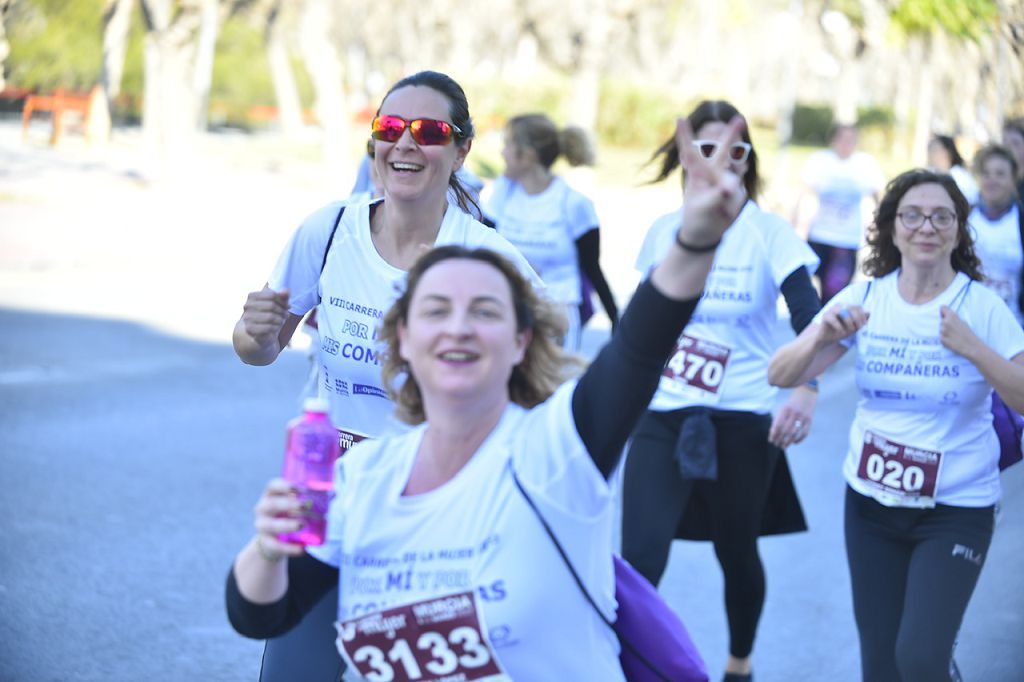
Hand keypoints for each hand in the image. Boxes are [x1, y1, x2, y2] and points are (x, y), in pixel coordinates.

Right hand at [241, 287, 290, 348]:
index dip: (283, 301)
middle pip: (271, 305)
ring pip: (270, 317)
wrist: (262, 332)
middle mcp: (247, 306)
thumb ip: (283, 296)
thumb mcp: (278, 304)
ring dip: (280, 320)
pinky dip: (276, 328)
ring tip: (281, 321)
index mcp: (252, 296)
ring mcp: (247, 317)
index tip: (287, 306)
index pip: (272, 294)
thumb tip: (286, 291)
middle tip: (286, 315)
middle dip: (282, 311)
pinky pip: (268, 327)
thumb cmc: (271, 314)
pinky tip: (276, 328)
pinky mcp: (250, 329)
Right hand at [253, 478, 308, 560]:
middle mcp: (263, 509)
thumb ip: (312, 498)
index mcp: (271, 495)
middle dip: (288, 504)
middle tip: (305, 505)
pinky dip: (290, 548)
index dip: (284, 485)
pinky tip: (302, 549)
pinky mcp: (266, 543)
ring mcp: (262, 526)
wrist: (273, 540)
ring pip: (272, 525)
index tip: (298, 488)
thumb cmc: (288, 515)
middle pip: (272, 504)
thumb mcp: (295, 505)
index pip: (273, 486)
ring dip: (287, 524)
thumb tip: (334, 493)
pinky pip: (276, 546)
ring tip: (302, 524)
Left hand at [675, 116, 747, 247]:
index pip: (691, 153)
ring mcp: (726, 180)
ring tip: (726, 192)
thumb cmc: (698, 218)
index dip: (685, 136)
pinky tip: (726, 209)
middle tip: (739, 118)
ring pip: (736, 168)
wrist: (707, 233)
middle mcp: (712, 174)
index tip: (679, 118)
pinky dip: (734, 199)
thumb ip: (718, 196)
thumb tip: (732, 186)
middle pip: (723, 151)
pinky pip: (740, 187)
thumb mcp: (704, 209)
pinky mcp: (737, 190)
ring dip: (737, 170)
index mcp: (697, 175)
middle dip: (731, 135)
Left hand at [769, 385, 816, 447]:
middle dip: (780, 440)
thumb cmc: (792, 403)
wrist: (807, 393)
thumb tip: (773, 433)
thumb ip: (779, 419)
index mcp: (785, 409)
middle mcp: (794, 413)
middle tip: (776, 445)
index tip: (771, 440)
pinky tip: (794, 443)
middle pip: (785, 431)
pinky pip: (804, 433)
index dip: (773, 434)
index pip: (777, 425)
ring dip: (788, 442)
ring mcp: (803, 417)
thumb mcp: (783, 408)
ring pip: (794, 433)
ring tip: (784, 446)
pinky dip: (799, 439)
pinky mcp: (810, 420)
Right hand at [818, 303, 867, 345]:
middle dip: (857, 319)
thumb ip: (861, 321)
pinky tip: (841, 332)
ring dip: (849, 322)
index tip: (864, 325)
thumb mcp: (854, 328)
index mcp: (847, 307)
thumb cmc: (841, 331)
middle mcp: (840, 306)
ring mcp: (832, 310)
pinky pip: (833, 319)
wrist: (827, 338)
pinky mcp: (825, 316)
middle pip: (851, 308)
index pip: (857, 307)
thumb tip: (868, 312)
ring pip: (843, 312)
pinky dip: (839, 326)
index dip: (862, 316)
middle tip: (858, 328)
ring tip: (850, 330)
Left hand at [939, 305, 980, 358]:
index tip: (946, 316)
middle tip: (954, 329)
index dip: (944, 312)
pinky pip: (941, 337)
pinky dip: (945, 339)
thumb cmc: (969, 334)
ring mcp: (942, 331)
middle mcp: (945, 322)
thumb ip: (953, 318)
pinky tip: (952, 341)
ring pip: (941, 329)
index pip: (942, 308)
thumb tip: (945, 316)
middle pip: (941, 320)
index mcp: (952, 316)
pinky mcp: (941, 339)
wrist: (972, 346)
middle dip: (945, 323)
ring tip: (954, 336)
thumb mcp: (963, 322)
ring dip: (945, 331)